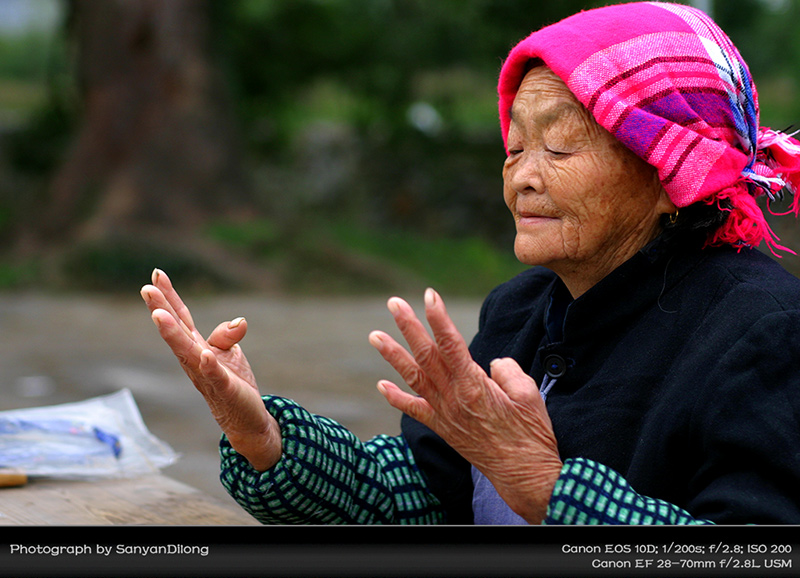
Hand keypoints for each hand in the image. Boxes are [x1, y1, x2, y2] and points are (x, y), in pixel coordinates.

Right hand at [140, 269, 280, 470]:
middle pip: (176, 331)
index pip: (180, 318)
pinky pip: (214, 376)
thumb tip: (238, 321)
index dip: (169, 297)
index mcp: (196, 347)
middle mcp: (194, 359)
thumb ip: (226, 334)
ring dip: (173, 335)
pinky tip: (204, 354)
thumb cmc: (232, 383)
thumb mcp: (229, 353)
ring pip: (187, 352)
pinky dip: (209, 365)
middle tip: (147, 289)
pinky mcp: (224, 389)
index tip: (156, 274)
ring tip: (160, 315)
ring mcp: (206, 375)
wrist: (245, 418)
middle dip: (162, 310)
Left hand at [369, 288, 561, 523]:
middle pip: (426, 355)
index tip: (430, 295)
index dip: (438, 318)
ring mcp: (444, 414)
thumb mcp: (528, 394)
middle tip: (394, 303)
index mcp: (474, 384)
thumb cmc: (531, 433)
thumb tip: (491, 364)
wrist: (524, 474)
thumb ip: (507, 370)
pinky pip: (414, 411)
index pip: (451, 343)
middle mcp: (453, 397)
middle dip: (408, 326)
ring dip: (393, 355)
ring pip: (413, 378)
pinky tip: (381, 385)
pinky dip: (396, 398)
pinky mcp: (443, 429)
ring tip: (375, 335)